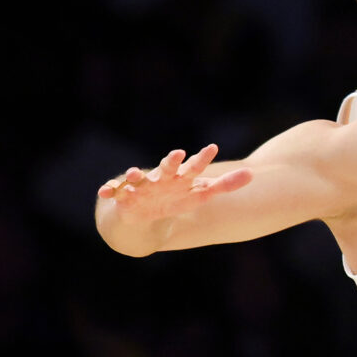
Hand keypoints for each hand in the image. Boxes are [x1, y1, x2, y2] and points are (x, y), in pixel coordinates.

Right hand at [95, 146, 248, 247]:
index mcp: (181, 177)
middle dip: (171, 161)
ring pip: (137, 178)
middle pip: (167, 167)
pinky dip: (108, 191)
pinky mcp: (124, 196)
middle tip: (178, 153)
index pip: (195, 167)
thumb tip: (252, 174)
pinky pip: (114, 192)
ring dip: (135, 174)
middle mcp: (161, 177)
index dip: (203, 159)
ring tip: (134, 172)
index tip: (213, 148)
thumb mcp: (200, 194)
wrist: (146, 209)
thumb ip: (224, 185)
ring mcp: (141, 185)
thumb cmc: (176, 197)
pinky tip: (104, 191)